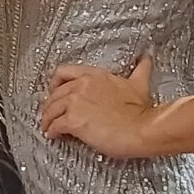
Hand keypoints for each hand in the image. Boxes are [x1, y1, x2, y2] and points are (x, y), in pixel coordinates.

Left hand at [40, 54, 159, 158]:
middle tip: (50, 113)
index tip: (55, 91)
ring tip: (48, 126)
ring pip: (51, 109)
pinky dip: (51, 131)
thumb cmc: (142, 111)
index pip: (63, 72)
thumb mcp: (139, 84)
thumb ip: (140, 69)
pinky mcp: (73, 121)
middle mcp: (81, 85)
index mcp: (94, 75)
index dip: (55, 83)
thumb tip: (146, 58)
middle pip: (54, 93)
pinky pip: (55, 125)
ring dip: (47, 119)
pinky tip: (53, 135)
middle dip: (50, 104)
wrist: (144, 128)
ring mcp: (75, 102)